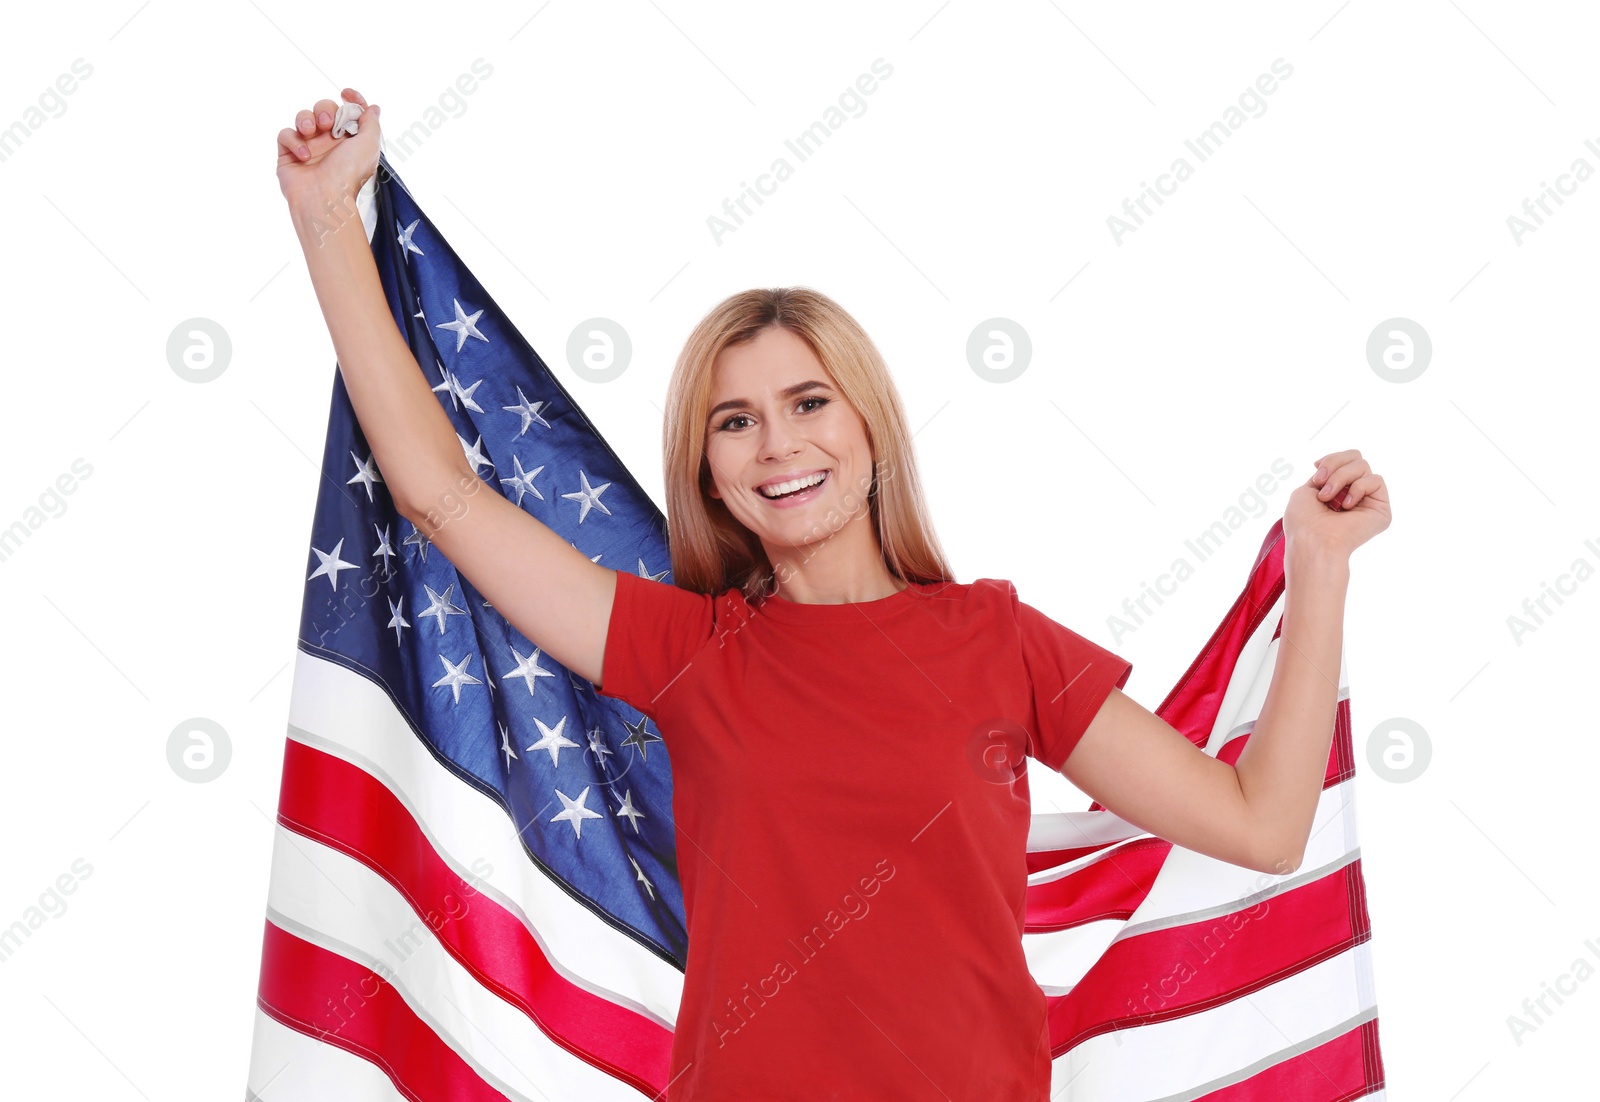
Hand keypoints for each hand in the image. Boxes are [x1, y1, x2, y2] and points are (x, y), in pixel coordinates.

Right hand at [275, 88, 380, 205]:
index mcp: (350, 140)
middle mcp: (329, 142)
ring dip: (305, 119)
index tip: (346, 93)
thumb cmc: (348, 174)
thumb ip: (371, 123)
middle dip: (324, 108)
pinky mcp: (289, 154)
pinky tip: (304, 156)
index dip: (350, 99)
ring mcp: (308, 147)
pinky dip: (294, 141)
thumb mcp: (369, 145)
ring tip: (310, 131)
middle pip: (323, 108)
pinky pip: (286, 134)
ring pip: (302, 117)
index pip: (348, 111)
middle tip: (327, 122)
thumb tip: (373, 108)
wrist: (324, 198)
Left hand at [1282, 448, 1391, 559]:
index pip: (1345, 459)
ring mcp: (1368, 501)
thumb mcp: (1306, 489)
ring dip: (1340, 478)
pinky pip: (1376, 480)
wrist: (1313, 541)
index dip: (1332, 458)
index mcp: (1337, 491)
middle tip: (1321, 482)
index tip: (1316, 466)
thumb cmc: (1303, 521)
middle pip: (1356, 457)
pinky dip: (1357, 488)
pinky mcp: (1381, 509)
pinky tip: (1346, 506)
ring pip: (1363, 466)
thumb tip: (1341, 467)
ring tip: (1328, 498)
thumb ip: (1327, 475)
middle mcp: (1353, 494)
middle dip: (1335, 464)